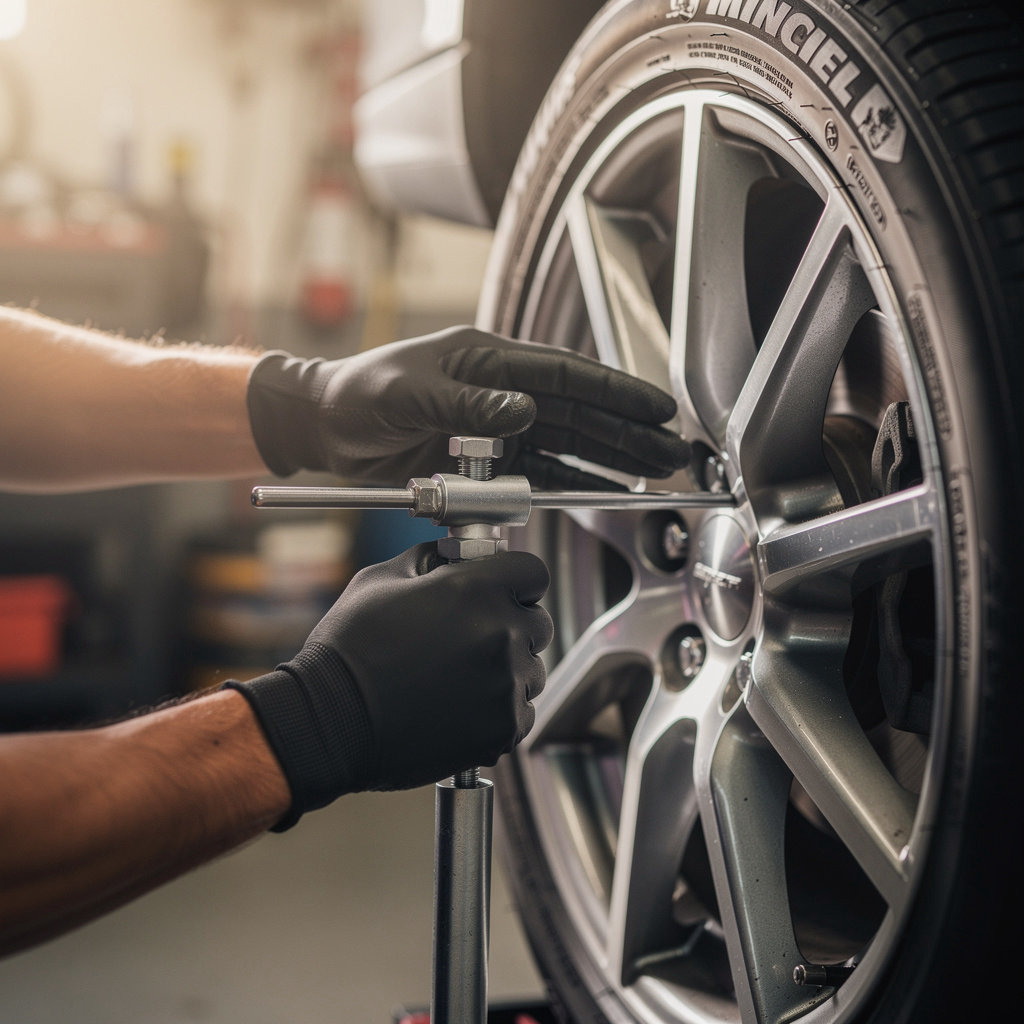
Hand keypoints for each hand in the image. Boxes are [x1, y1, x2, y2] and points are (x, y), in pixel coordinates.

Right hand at [226, 543, 551, 828]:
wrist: (331, 721)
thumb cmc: (348, 650)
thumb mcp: (381, 580)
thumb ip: (430, 560)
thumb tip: (453, 556)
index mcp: (475, 589)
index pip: (532, 572)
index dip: (518, 580)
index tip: (504, 590)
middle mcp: (499, 633)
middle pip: (539, 622)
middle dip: (513, 625)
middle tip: (475, 637)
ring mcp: (505, 683)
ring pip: (532, 670)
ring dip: (509, 670)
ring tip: (462, 677)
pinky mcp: (503, 727)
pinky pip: (523, 710)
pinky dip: (501, 709)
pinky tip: (462, 706)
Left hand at [246, 326, 689, 485]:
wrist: (325, 426)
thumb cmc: (359, 393)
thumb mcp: (410, 393)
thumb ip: (467, 406)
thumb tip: (524, 412)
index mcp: (489, 362)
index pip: (566, 374)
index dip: (615, 391)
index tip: (656, 407)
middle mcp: (502, 394)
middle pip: (580, 413)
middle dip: (628, 433)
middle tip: (673, 451)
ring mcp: (497, 430)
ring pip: (569, 446)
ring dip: (611, 461)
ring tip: (654, 473)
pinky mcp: (485, 462)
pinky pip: (539, 475)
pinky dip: (572, 485)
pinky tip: (605, 492)